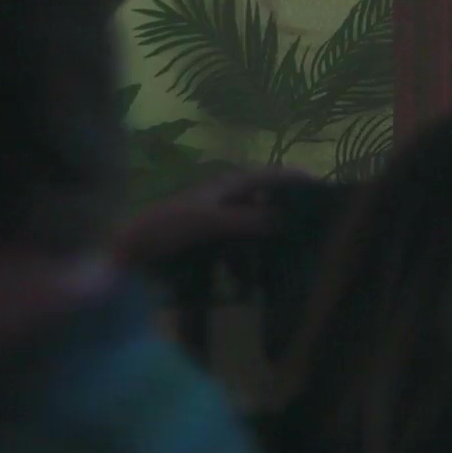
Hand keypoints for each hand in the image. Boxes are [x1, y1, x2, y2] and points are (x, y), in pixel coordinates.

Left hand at [113, 168, 318, 265]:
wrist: (126, 252)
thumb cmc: (165, 227)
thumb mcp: (208, 221)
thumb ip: (247, 219)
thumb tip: (287, 218)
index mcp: (226, 186)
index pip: (269, 176)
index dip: (294, 179)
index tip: (325, 188)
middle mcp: (225, 201)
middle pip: (266, 201)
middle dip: (290, 211)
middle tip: (319, 228)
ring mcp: (217, 224)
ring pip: (256, 227)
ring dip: (272, 240)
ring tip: (297, 255)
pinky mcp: (210, 246)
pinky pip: (241, 250)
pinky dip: (253, 260)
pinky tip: (263, 276)